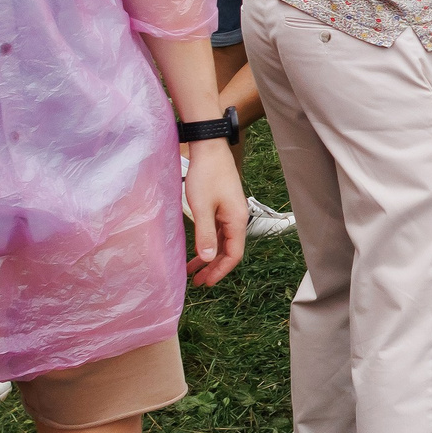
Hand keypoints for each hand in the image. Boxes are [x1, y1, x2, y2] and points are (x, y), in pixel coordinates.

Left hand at [182, 138, 246, 286]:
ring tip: (194, 270)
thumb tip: (209, 259)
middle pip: (229, 250)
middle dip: (214, 268)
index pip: (233, 255)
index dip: (220, 271)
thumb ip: (206, 234)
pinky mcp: (223, 207)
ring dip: (210, 257)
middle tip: (198, 282)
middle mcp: (237, 219)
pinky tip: (198, 248)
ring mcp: (231, 212)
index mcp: (236, 220)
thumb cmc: (206, 176)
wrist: (210, 149)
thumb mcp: (202, 208)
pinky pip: (219, 232)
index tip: (206, 282)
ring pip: (223, 242)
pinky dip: (209, 243)